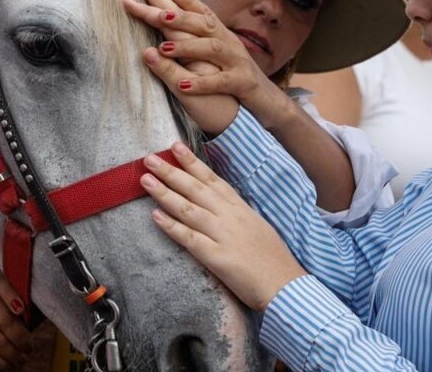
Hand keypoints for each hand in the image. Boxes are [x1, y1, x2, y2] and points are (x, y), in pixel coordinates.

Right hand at [0, 275, 31, 369]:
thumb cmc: (4, 312)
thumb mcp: (13, 304)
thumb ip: (25, 309)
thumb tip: (38, 319)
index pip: (3, 286)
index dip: (13, 297)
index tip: (22, 310)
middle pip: (5, 321)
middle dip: (21, 339)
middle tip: (29, 349)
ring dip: (13, 354)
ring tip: (21, 360)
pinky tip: (8, 365)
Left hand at [124, 0, 288, 132]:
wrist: (267, 99)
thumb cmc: (234, 74)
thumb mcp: (214, 53)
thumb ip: (194, 37)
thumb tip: (166, 17)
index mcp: (220, 34)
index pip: (200, 11)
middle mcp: (229, 43)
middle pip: (203, 24)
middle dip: (179, 16)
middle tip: (157, 12)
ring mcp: (237, 62)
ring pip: (212, 49)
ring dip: (188, 47)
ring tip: (164, 47)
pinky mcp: (241, 83)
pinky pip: (221, 82)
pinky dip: (202, 83)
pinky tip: (183, 86)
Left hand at [140, 142, 306, 311]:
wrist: (285, 285)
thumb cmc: (273, 259)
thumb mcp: (256, 226)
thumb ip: (236, 213)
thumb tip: (217, 203)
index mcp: (240, 208)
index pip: (212, 179)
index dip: (192, 162)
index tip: (175, 147)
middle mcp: (230, 217)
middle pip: (196, 189)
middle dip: (171, 172)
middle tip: (150, 159)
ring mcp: (223, 235)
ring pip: (189, 209)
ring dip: (165, 193)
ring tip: (146, 180)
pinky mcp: (217, 257)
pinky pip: (190, 239)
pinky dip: (172, 226)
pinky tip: (155, 216)